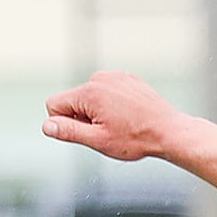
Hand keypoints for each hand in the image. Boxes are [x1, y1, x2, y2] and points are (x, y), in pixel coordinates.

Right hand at [42, 72, 182, 160]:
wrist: (169, 130)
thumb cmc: (136, 139)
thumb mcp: (98, 141)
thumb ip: (69, 132)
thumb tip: (47, 126)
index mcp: (89, 92)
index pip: (54, 105)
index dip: (65, 124)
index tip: (87, 133)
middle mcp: (99, 78)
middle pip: (72, 100)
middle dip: (83, 118)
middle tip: (109, 131)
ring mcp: (114, 76)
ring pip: (90, 97)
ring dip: (98, 112)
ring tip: (121, 124)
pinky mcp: (127, 78)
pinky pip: (107, 92)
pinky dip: (113, 104)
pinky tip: (129, 116)